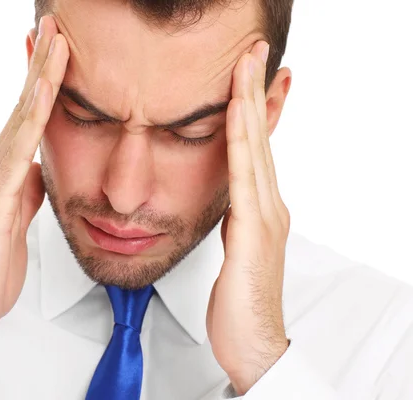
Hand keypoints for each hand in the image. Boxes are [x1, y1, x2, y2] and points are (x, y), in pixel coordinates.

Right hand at [0, 16, 69, 350]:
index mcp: (4, 171)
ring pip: (21, 118)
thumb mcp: (20, 216)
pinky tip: (45, 91)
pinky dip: (33, 117)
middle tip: (55, 27)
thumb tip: (42, 168)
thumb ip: (29, 188)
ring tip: (55, 41)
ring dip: (40, 77)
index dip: (42, 82)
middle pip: (23, 106)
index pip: (27, 118)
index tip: (56, 50)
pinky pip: (18, 150)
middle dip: (41, 64)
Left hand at [206, 41, 289, 394]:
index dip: (250, 108)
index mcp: (259, 208)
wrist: (254, 344)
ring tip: (247, 65)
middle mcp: (269, 205)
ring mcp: (266, 217)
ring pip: (255, 149)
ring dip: (249, 104)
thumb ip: (232, 220)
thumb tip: (224, 199)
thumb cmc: (238, 303)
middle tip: (252, 51)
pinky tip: (235, 115)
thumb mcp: (231, 250)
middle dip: (254, 90)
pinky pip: (244, 178)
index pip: (253, 147)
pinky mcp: (256, 233)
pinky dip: (241, 142)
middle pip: (258, 137)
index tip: (245, 74)